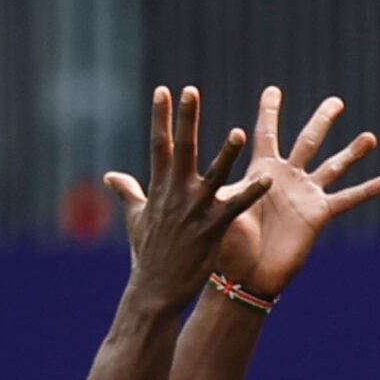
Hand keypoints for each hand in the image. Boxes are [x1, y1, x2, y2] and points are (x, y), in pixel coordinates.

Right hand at [109, 85, 269, 306]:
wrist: (156, 288)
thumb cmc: (147, 253)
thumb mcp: (135, 218)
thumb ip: (128, 192)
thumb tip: (111, 176)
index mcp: (159, 188)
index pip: (158, 144)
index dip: (161, 116)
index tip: (164, 90)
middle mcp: (176, 194)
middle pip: (182, 149)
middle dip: (186, 119)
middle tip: (192, 91)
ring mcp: (194, 211)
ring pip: (214, 176)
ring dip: (227, 154)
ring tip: (240, 132)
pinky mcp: (212, 229)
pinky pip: (236, 207)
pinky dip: (251, 193)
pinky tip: (267, 179)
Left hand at [137, 87, 379, 299]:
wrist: (241, 279)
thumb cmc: (222, 246)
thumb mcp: (202, 205)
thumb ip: (170, 184)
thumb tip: (113, 175)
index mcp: (260, 172)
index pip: (265, 132)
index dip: (269, 110)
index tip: (273, 88)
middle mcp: (286, 179)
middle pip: (306, 140)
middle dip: (321, 119)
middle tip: (336, 99)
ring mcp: (305, 196)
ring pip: (333, 166)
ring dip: (352, 151)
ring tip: (370, 136)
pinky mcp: (317, 215)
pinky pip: (347, 200)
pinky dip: (367, 191)